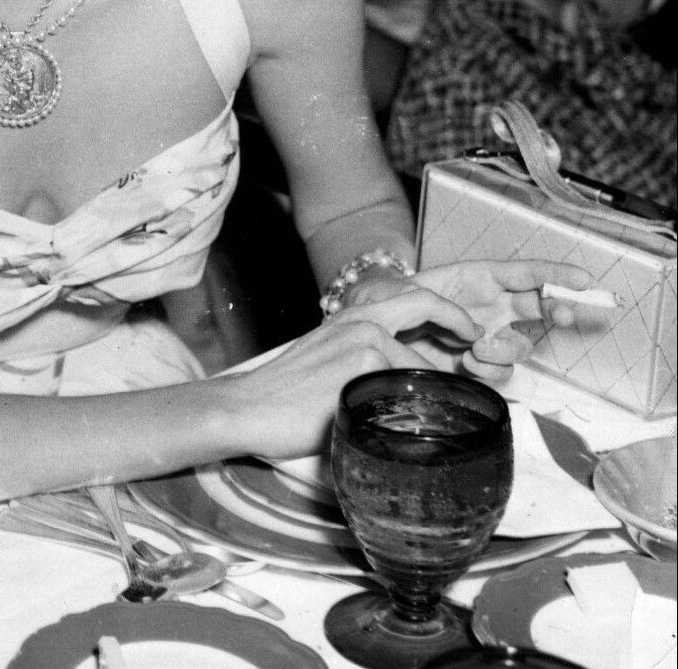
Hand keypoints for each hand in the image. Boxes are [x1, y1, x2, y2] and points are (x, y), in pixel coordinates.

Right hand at [225, 289, 486, 459]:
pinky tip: (406, 423)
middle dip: (458, 321)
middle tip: (475, 342)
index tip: (466, 330)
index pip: (411, 300)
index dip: (446, 312)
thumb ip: (363, 359)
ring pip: (420, 362)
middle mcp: (361, 321)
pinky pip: (410, 386)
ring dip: (431, 388)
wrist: (249, 408)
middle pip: (425, 306)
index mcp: (351, 317)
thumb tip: (401, 382)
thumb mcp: (327, 361)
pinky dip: (415, 406)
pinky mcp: (365, 365)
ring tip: (433, 410)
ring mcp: (366, 341)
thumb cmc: (284, 395)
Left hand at [348, 259, 591, 379]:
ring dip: (506, 349)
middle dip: (558, 309)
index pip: (523, 274)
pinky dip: (490, 370)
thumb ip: (443, 306)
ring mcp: (485, 338)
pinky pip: (502, 372)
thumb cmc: (384, 302)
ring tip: (474, 347)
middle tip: (565, 314)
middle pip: (538, 308)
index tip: (584, 280)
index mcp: (476, 280)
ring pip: (520, 347)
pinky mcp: (476, 365)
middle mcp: (489, 309)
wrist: (366, 333)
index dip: (554, 275)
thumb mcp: (407, 292)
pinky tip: (466, 362)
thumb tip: (475, 331)